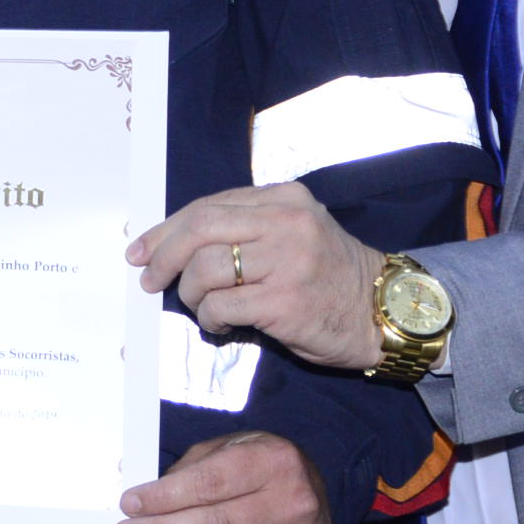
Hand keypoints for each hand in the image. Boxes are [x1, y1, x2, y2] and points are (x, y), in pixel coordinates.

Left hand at [127, 181, 385, 371]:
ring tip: (202, 307)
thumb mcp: (294, 232)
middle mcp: (285, 222)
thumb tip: (174, 244)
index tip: (142, 250)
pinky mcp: (284, 301)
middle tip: (149, 280)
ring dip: (190, 294)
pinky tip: (222, 325)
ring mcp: (286, 261)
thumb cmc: (329, 276)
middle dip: (163, 257)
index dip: (166, 229)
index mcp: (283, 198)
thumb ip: (245, 228)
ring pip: (204, 269)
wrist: (381, 312)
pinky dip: (210, 319)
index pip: (208, 206)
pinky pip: (220, 306)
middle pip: (199, 229)